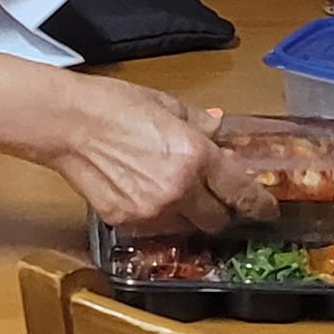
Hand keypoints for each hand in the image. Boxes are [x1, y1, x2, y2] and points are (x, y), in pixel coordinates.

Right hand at [41, 76, 276, 234]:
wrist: (66, 122)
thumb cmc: (114, 105)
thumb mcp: (167, 105)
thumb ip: (201, 125)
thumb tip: (220, 134)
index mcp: (195, 157)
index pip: (241, 193)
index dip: (259, 205)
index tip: (267, 209)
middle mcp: (179, 191)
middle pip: (216, 221)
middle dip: (220, 211)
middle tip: (214, 197)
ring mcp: (151, 212)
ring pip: (185, 228)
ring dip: (188, 215)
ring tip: (172, 191)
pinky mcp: (126, 222)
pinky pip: (154, 228)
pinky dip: (157, 216)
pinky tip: (144, 193)